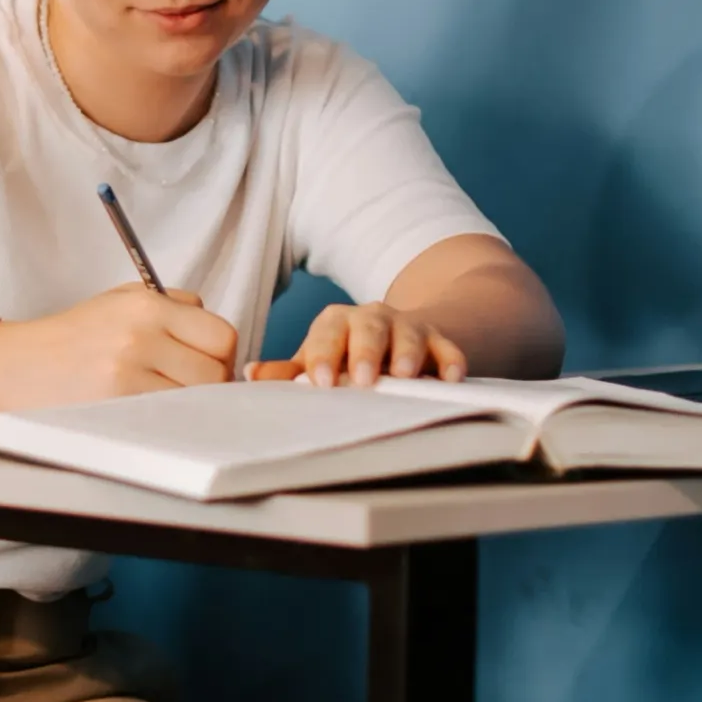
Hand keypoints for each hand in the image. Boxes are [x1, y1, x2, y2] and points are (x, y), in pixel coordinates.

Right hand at [0, 285, 238, 408]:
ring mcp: (129, 370)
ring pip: (197, 399)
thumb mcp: (120, 301)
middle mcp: (141, 333)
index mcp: (147, 304)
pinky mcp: (116, 402)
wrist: (16, 365)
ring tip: (162, 398)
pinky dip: (166, 419)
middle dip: (210, 383)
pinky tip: (148, 412)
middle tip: (187, 386)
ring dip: (189, 404)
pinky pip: (168, 417)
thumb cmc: (71, 338)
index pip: (221, 335)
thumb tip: (216, 336)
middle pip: (216, 372)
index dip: (222, 355)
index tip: (209, 364)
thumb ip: (173, 306)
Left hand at [259, 300, 468, 387]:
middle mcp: (372, 318)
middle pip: (368, 328)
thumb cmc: (349, 355)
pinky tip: (450, 378)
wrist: (401, 335)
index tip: (320, 382)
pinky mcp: (441, 341)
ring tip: (404, 376)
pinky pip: (448, 348)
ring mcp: (408, 327)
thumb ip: (288, 372)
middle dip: (365, 353)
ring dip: (407, 353)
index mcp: (337, 323)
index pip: (327, 334)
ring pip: (409, 334)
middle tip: (362, 380)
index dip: (323, 356)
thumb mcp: (320, 360)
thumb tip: (250, 374)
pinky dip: (451, 361)